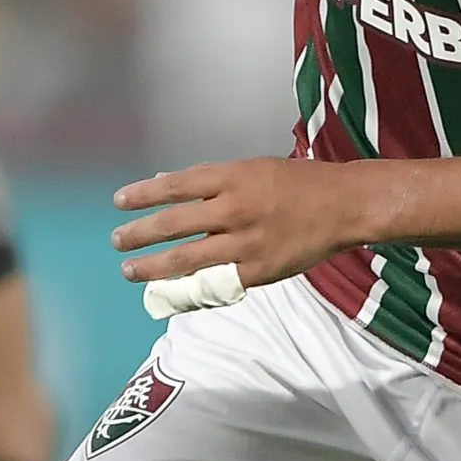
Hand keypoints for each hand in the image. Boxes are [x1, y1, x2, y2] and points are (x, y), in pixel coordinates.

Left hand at [111, 157, 368, 291]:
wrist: (343, 206)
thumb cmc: (297, 182)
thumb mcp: (252, 168)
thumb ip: (209, 180)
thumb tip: (164, 183)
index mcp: (233, 177)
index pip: (175, 186)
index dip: (143, 194)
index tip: (118, 202)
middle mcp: (234, 209)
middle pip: (174, 224)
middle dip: (140, 235)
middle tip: (117, 241)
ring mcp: (246, 243)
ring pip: (188, 259)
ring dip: (154, 267)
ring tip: (131, 270)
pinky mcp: (258, 271)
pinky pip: (216, 283)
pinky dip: (190, 287)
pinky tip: (171, 291)